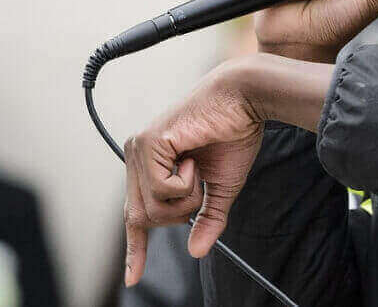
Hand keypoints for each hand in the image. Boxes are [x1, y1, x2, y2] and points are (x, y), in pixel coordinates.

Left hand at [122, 59, 263, 286]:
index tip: (133, 276)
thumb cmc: (233, 134)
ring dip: (185, 200)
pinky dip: (184, 184)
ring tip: (198, 169)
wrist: (244, 101)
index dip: (136, 248)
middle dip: (178, 215)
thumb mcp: (221, 187)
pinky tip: (193, 159)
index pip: (137, 213)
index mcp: (151, 163)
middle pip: (143, 217)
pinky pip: (160, 190)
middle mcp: (137, 155)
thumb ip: (208, 218)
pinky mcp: (147, 143)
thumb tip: (197, 251)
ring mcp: (139, 148)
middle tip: (200, 188)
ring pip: (151, 209)